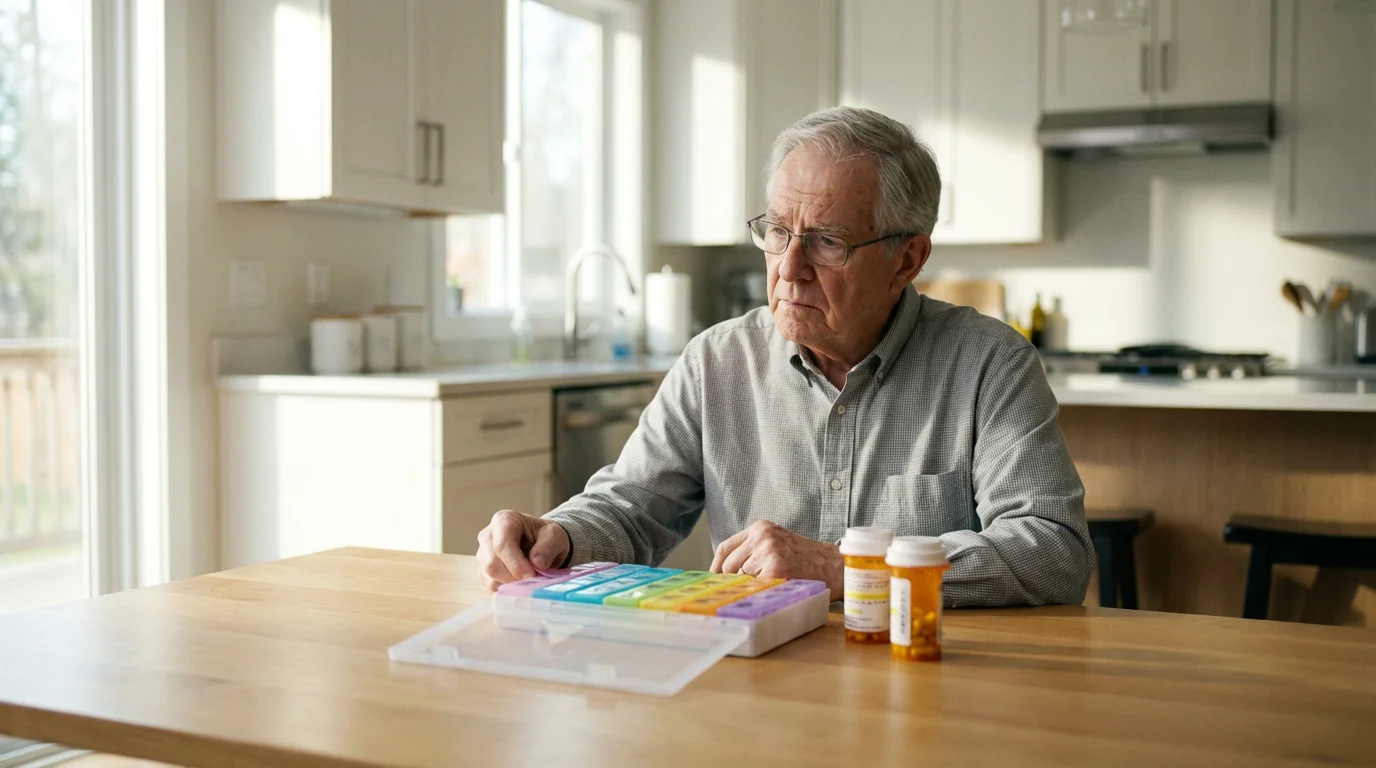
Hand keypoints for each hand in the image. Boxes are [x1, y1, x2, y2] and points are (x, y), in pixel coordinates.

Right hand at [476, 510, 570, 590]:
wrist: (541, 544)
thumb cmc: (546, 537)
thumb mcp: (554, 535)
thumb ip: (548, 546)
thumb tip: (537, 563)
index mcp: (503, 520)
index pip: (502, 545)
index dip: (516, 564)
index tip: (533, 574)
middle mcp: (487, 536)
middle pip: (492, 564)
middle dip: (514, 577)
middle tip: (534, 579)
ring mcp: (482, 555)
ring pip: (490, 578)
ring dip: (512, 584)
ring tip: (529, 578)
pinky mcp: (483, 571)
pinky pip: (492, 586)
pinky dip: (508, 589)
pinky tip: (521, 582)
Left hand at [710, 520, 844, 600]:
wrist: (836, 567)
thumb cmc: (808, 560)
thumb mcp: (778, 544)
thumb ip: (754, 552)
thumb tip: (725, 575)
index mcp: (761, 528)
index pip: (725, 548)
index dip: (716, 568)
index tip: (715, 582)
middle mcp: (763, 537)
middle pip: (729, 566)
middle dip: (734, 582)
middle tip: (743, 594)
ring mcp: (769, 552)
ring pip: (741, 579)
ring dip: (750, 589)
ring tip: (768, 590)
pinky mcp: (776, 570)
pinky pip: (755, 588)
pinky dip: (760, 595)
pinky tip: (774, 594)